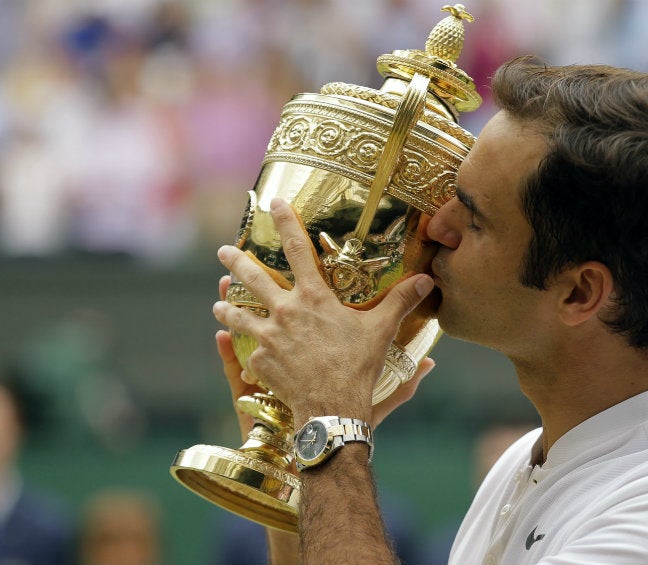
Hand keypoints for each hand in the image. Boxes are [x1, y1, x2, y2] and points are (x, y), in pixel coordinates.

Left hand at [212, 198, 434, 425]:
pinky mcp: (260, 362)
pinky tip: (246, 352)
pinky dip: (249, 350)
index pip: (297, 249)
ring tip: (219, 302)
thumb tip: (428, 280)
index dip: (286, 222)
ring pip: (238, 315)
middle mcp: (285, 311)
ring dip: (227, 306)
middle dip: (235, 261)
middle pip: (253, 278)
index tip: (274, 203)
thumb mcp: (382, 330)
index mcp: (313, 297)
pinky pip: (251, 352)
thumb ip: (402, 301)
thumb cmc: (358, 366)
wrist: (332, 407)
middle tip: (222, 250)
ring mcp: (268, 337)